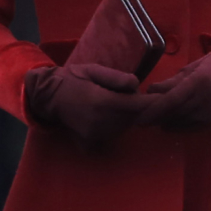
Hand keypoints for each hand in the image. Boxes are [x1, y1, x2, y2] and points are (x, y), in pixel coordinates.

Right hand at [25, 64, 157, 145]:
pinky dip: (117, 124)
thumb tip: (136, 85)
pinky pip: (114, 133)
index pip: (136, 105)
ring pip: (125, 126)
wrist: (50, 96)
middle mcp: (100, 121)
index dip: (151, 102)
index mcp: (102, 102)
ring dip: (127, 116)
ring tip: (114, 102)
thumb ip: (116, 77)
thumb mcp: (94, 69)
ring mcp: (96, 134)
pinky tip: (107, 115)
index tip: (160, 98)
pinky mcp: (91, 141)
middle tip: (127, 93)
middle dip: (137, 106)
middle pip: (133, 117)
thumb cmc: (74, 78)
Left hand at [137, 42, 210, 130]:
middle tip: (142, 120)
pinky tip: (172, 122)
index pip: (172, 100)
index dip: (155, 111)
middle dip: (158, 119)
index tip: (140, 119)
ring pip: (185, 123)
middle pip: (177, 114)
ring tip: (156, 120)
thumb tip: (150, 91)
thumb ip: (171, 82)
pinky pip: (195, 127)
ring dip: (168, 123)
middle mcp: (207, 98)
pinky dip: (181, 126)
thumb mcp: (191, 68)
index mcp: (199, 81)